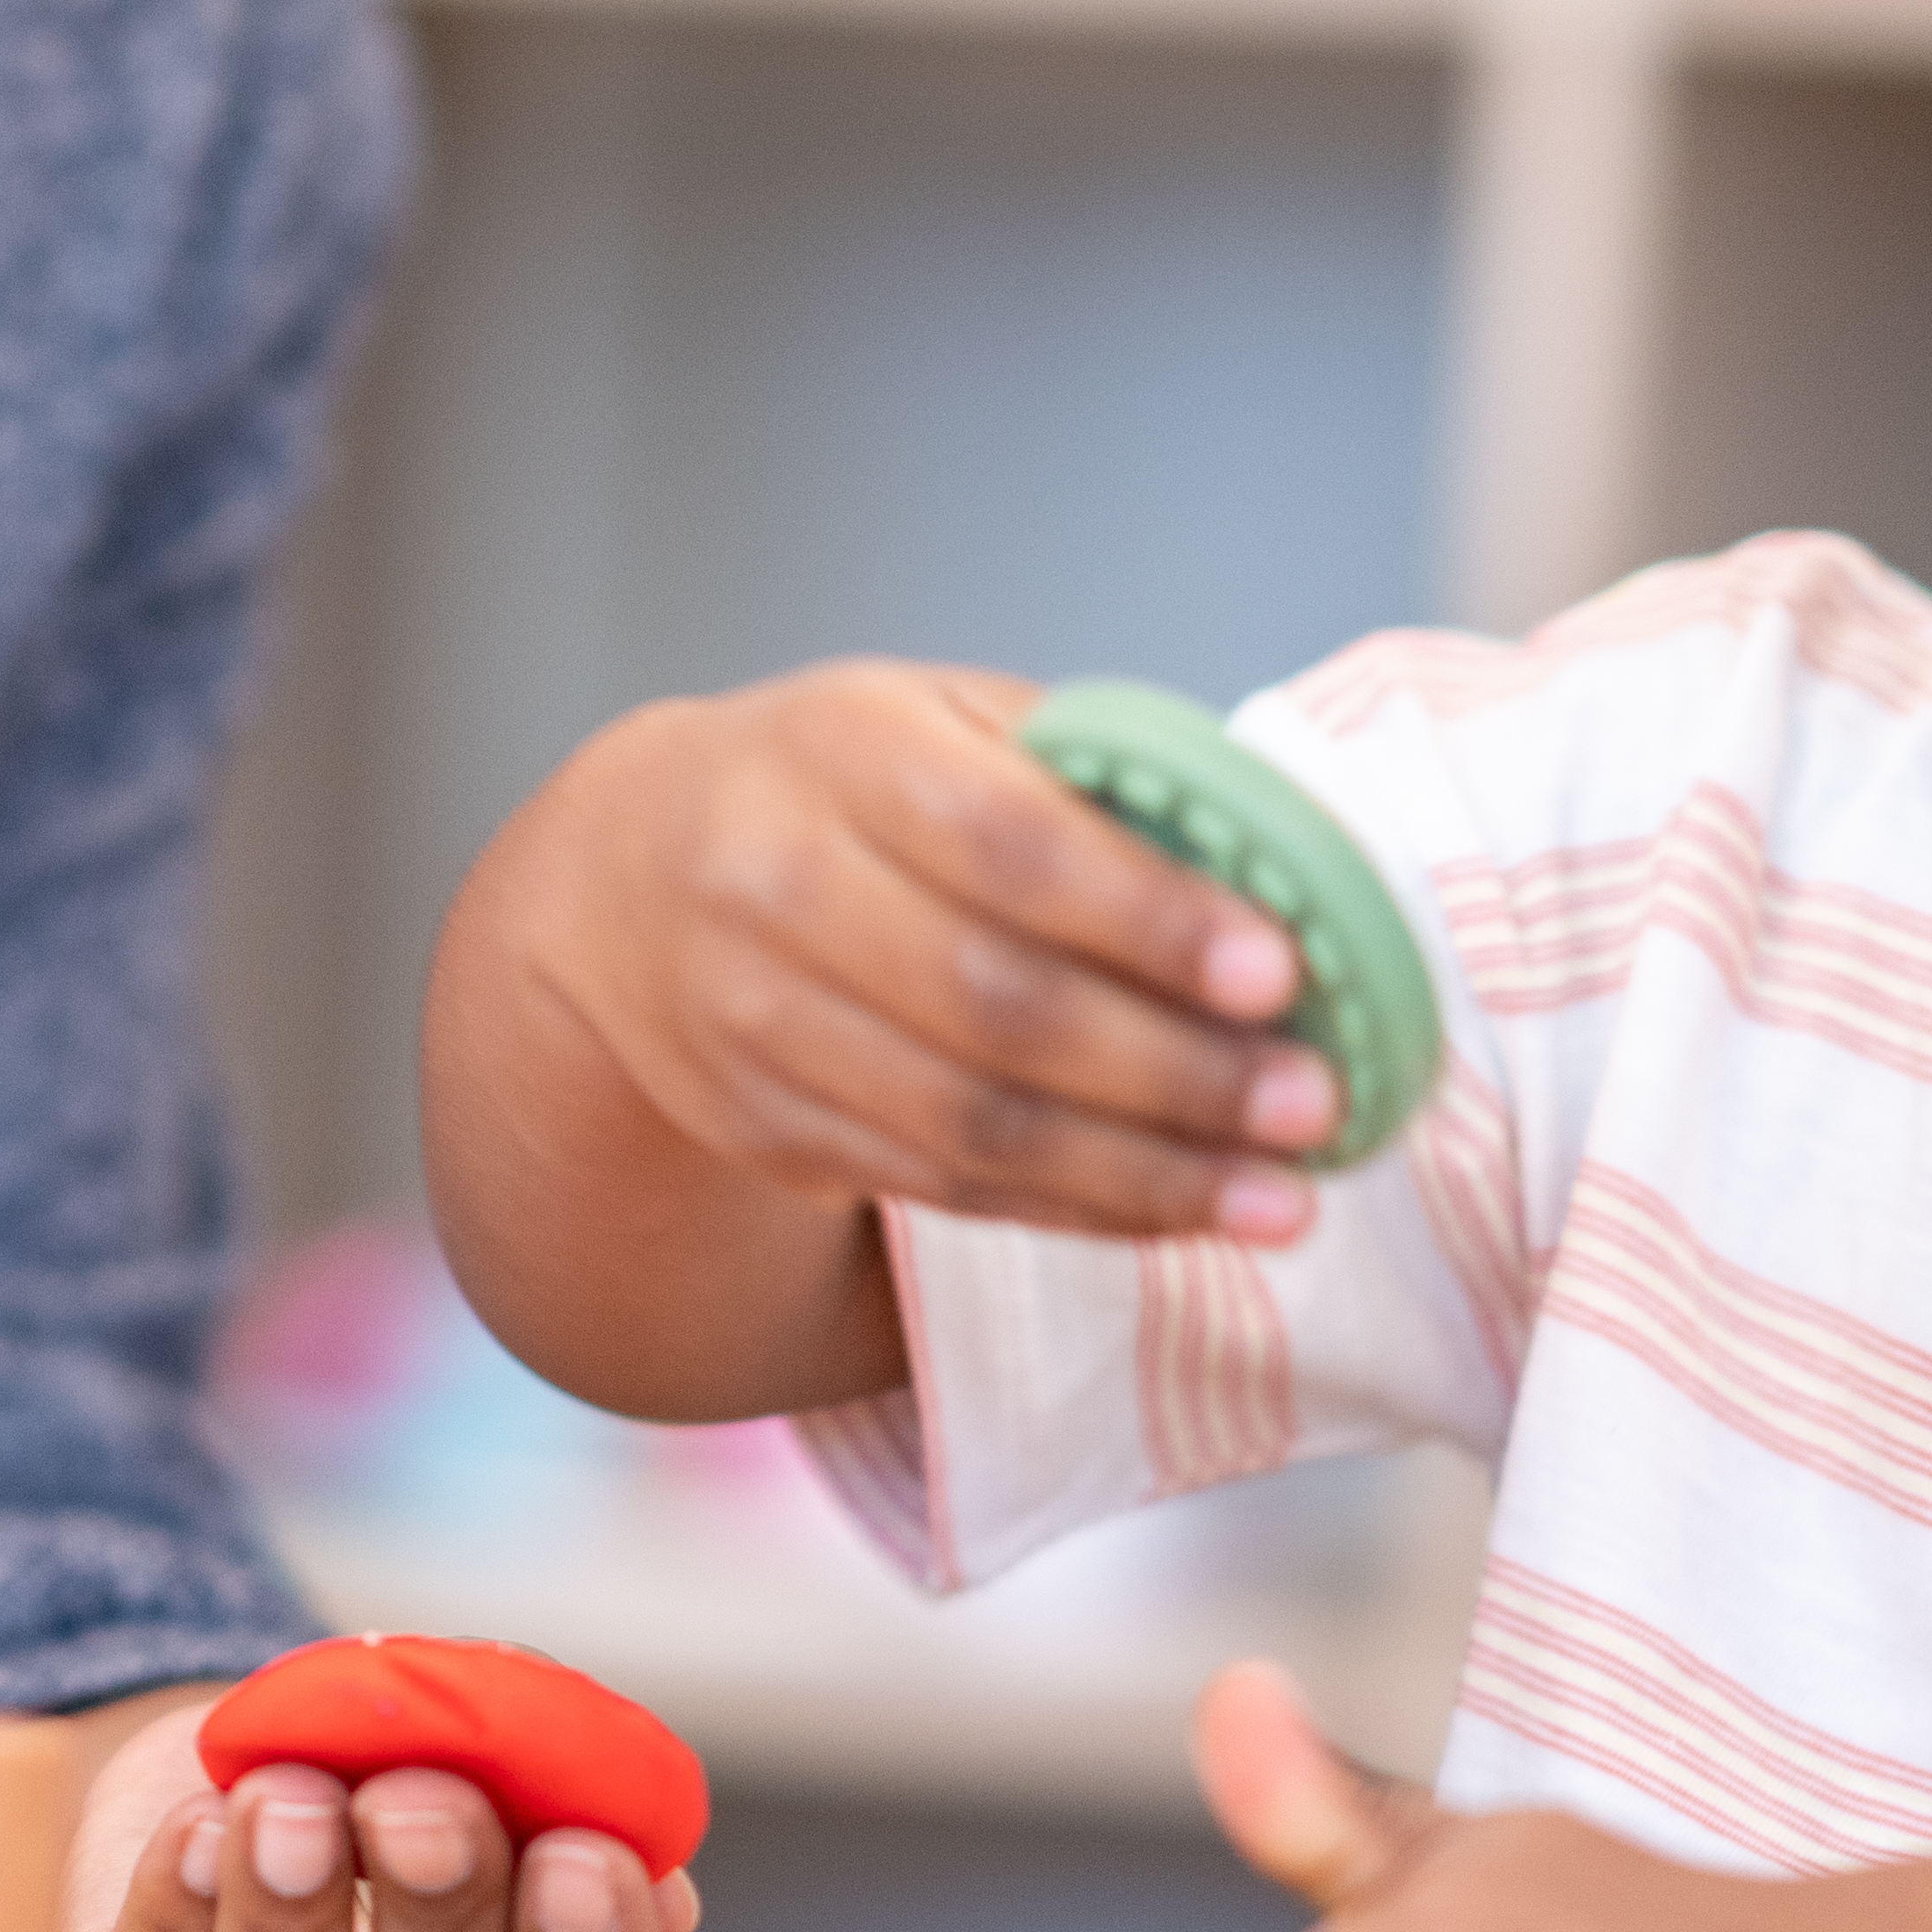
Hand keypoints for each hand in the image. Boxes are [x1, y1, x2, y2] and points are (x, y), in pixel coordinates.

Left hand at [51, 1690, 702, 1931]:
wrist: (265, 1775)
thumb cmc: (422, 1804)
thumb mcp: (521, 1812)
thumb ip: (581, 1839)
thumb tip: (652, 1885)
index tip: (582, 1857)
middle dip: (437, 1931)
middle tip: (426, 1808)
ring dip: (291, 1931)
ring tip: (296, 1805)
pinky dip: (175, 1915)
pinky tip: (200, 1828)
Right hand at [470, 664, 1355, 1255]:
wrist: (622, 882)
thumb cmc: (836, 782)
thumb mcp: (935, 718)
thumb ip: (1081, 773)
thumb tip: (1275, 867)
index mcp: (838, 754)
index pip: (1006, 843)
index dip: (1144, 916)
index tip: (1277, 971)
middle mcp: (775, 888)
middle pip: (992, 1004)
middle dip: (1172, 1070)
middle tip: (1310, 1102)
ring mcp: (758, 1024)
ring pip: (970, 1124)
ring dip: (1144, 1173)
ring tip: (1282, 1196)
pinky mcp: (766, 1129)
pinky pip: (942, 1187)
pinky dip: (1078, 1211)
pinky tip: (1185, 1213)